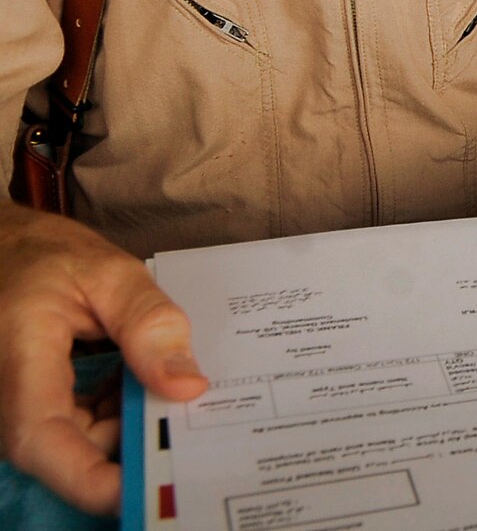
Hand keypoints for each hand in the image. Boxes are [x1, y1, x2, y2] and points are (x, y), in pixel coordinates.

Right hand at [0, 205, 207, 515]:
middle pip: (68, 450)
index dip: (91, 479)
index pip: (40, 442)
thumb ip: (149, 324)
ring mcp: (20, 402)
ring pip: (78, 441)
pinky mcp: (36, 402)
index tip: (147, 487)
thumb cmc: (47, 255)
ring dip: (131, 424)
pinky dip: (118, 410)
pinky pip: (78, 425)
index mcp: (18, 361)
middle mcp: (9, 395)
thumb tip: (188, 386)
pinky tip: (147, 381)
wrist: (5, 246)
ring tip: (179, 391)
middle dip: (134, 448)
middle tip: (201, 432)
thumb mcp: (109, 273)